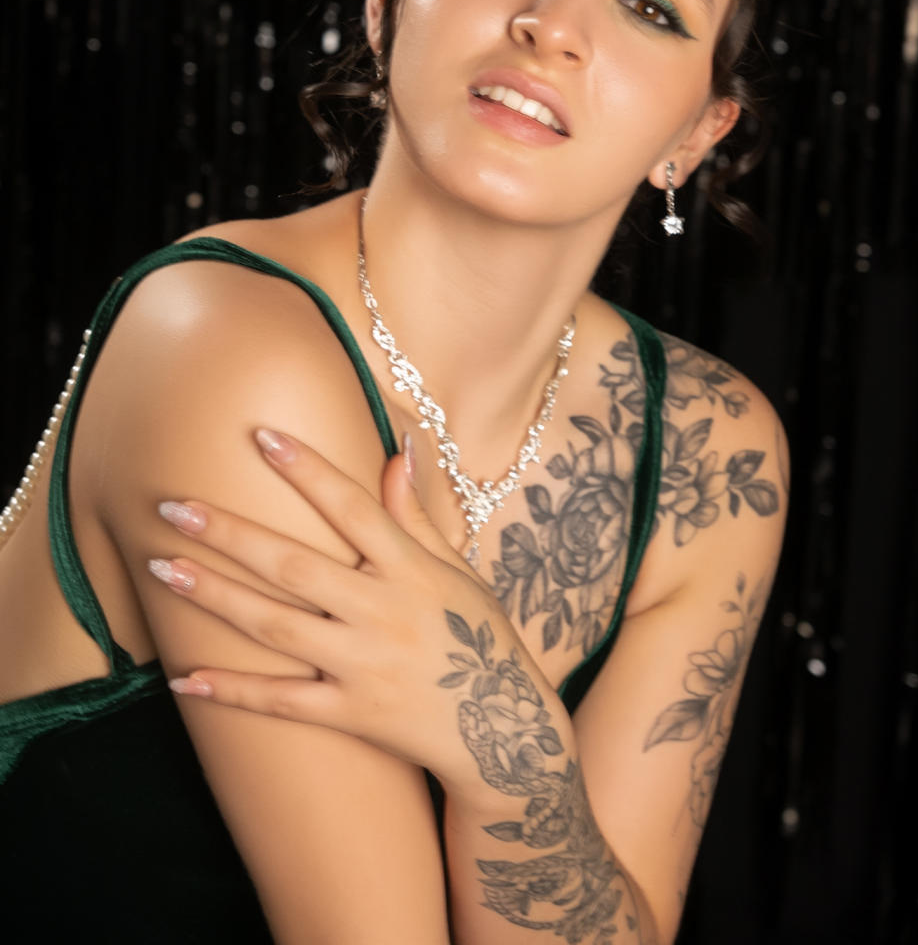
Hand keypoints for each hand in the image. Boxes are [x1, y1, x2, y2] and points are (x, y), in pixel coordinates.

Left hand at [147, 428, 536, 789]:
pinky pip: (282, 703)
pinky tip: (185, 676)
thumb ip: (416, 514)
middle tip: (173, 508)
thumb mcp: (456, 569)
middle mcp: (382, 611)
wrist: (505, 731)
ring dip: (216, 597)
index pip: (351, 507)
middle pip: (294, 566)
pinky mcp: (351, 714)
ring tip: (164, 569)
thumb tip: (398, 450)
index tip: (262, 436)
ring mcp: (364, 665)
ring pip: (276, 627)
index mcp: (409, 569)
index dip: (308, 470)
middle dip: (231, 535)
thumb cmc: (478, 636)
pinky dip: (233, 691)